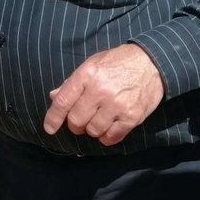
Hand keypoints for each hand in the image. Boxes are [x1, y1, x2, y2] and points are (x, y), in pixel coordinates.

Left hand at [43, 43, 164, 145]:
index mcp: (87, 75)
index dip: (53, 117)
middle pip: (76, 120)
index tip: (49, 128)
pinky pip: (111, 137)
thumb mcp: (92, 64)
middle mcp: (99, 90)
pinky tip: (109, 128)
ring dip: (92, 129)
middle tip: (82, 119)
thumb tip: (54, 97)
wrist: (151, 63)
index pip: (63, 101)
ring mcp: (116, 105)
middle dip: (75, 124)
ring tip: (98, 120)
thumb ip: (73, 82)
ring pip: (93, 131)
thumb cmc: (117, 62)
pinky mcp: (132, 117)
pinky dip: (107, 137)